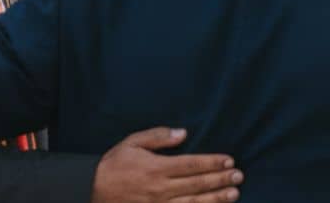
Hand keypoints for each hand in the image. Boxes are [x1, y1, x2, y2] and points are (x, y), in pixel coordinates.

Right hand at [92, 127, 241, 202]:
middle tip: (239, 176)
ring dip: (215, 199)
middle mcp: (160, 188)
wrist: (91, 190)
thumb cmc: (114, 164)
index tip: (229, 160)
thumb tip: (183, 133)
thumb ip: (158, 137)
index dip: (212, 162)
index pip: (191, 164)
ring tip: (234, 194)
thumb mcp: (132, 142)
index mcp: (157, 168)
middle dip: (220, 180)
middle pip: (197, 184)